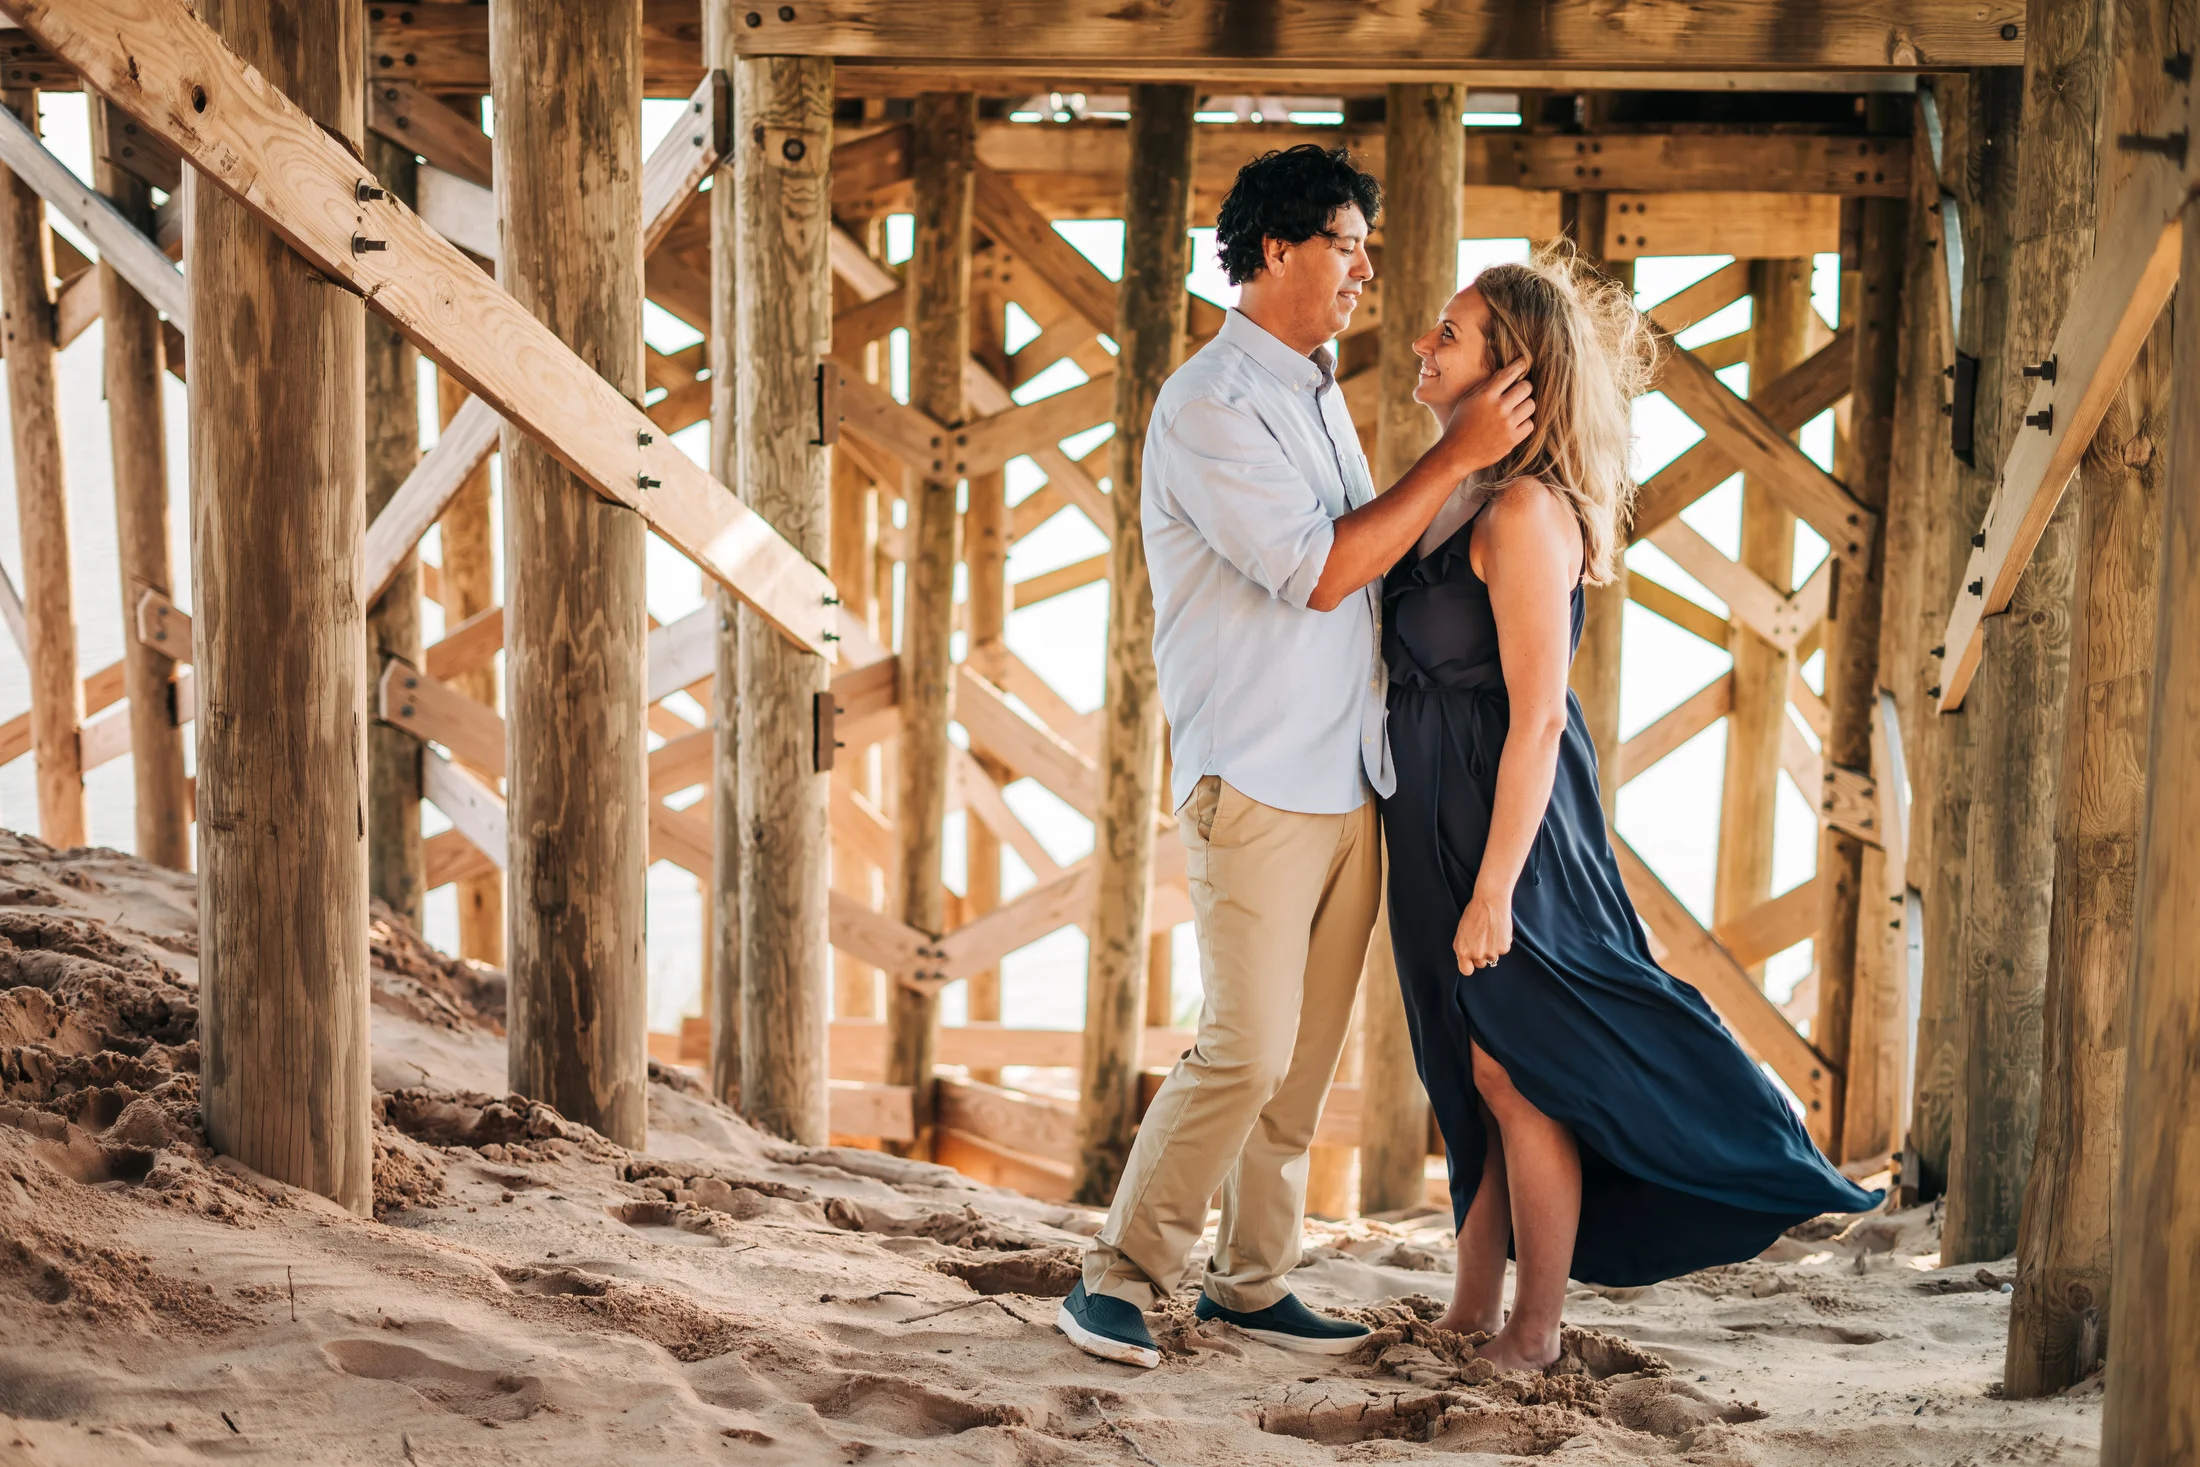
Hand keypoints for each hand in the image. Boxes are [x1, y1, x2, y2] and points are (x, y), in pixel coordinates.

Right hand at [1438, 357, 1534, 473]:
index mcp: (1486, 396)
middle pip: (1526, 387)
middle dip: (1524, 387)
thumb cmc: (1460, 425)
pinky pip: (1530, 424)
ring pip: (1531, 405)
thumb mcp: (1467, 401)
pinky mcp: (1512, 440)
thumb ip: (1484, 386)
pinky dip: (1524, 423)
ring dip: (1526, 404)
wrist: (1456, 454)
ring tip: (1517, 409)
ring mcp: (1507, 424)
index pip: (1509, 374)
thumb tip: (1504, 373)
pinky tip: (1515, 424)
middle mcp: (1498, 408)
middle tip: (1519, 391)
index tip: (1524, 363)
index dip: (1520, 365)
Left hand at [1453, 891, 1513, 974]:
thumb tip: (1466, 957)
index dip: (1469, 965)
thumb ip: (1463, 946)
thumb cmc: (1474, 913)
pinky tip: (1499, 930)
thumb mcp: (1461, 931)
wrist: (1490, 902)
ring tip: (1491, 932)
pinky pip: (1502, 950)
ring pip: (1492, 957)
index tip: (1471, 961)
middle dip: (1482, 955)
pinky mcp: (1504, 948)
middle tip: (1483, 940)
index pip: (1466, 970)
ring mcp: (1491, 952)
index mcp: (1463, 951)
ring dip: (1492, 948)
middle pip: (1480, 964)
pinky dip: (1502, 942)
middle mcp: (1476, 954)